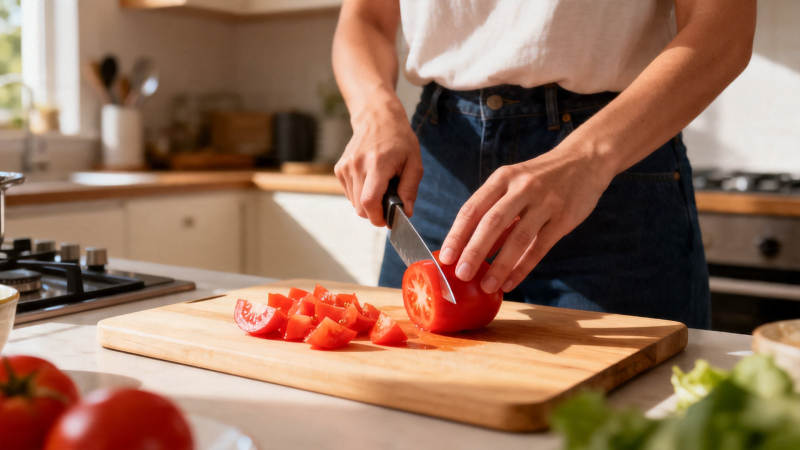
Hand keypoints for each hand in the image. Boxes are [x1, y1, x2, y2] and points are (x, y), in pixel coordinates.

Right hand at [334, 100, 422, 225]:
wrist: (377, 118)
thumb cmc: (399, 140)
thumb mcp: (414, 162)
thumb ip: (410, 189)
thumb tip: (406, 212)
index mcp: (377, 164)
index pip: (369, 201)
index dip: (377, 217)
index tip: (387, 220)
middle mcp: (357, 166)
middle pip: (360, 207)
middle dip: (375, 213)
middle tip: (388, 204)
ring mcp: (345, 167)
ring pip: (354, 203)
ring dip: (368, 203)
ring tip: (380, 186)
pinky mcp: (339, 168)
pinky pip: (349, 193)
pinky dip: (360, 194)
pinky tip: (370, 181)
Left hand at [438, 143, 614, 293]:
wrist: (585, 160)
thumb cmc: (541, 177)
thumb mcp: (514, 183)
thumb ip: (495, 211)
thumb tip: (469, 247)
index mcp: (502, 178)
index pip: (472, 208)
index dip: (457, 234)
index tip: (445, 257)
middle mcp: (522, 188)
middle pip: (492, 223)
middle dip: (473, 251)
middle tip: (460, 275)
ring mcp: (545, 202)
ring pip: (517, 238)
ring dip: (499, 265)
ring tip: (485, 286)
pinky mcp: (563, 218)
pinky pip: (539, 248)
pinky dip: (522, 268)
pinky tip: (510, 283)